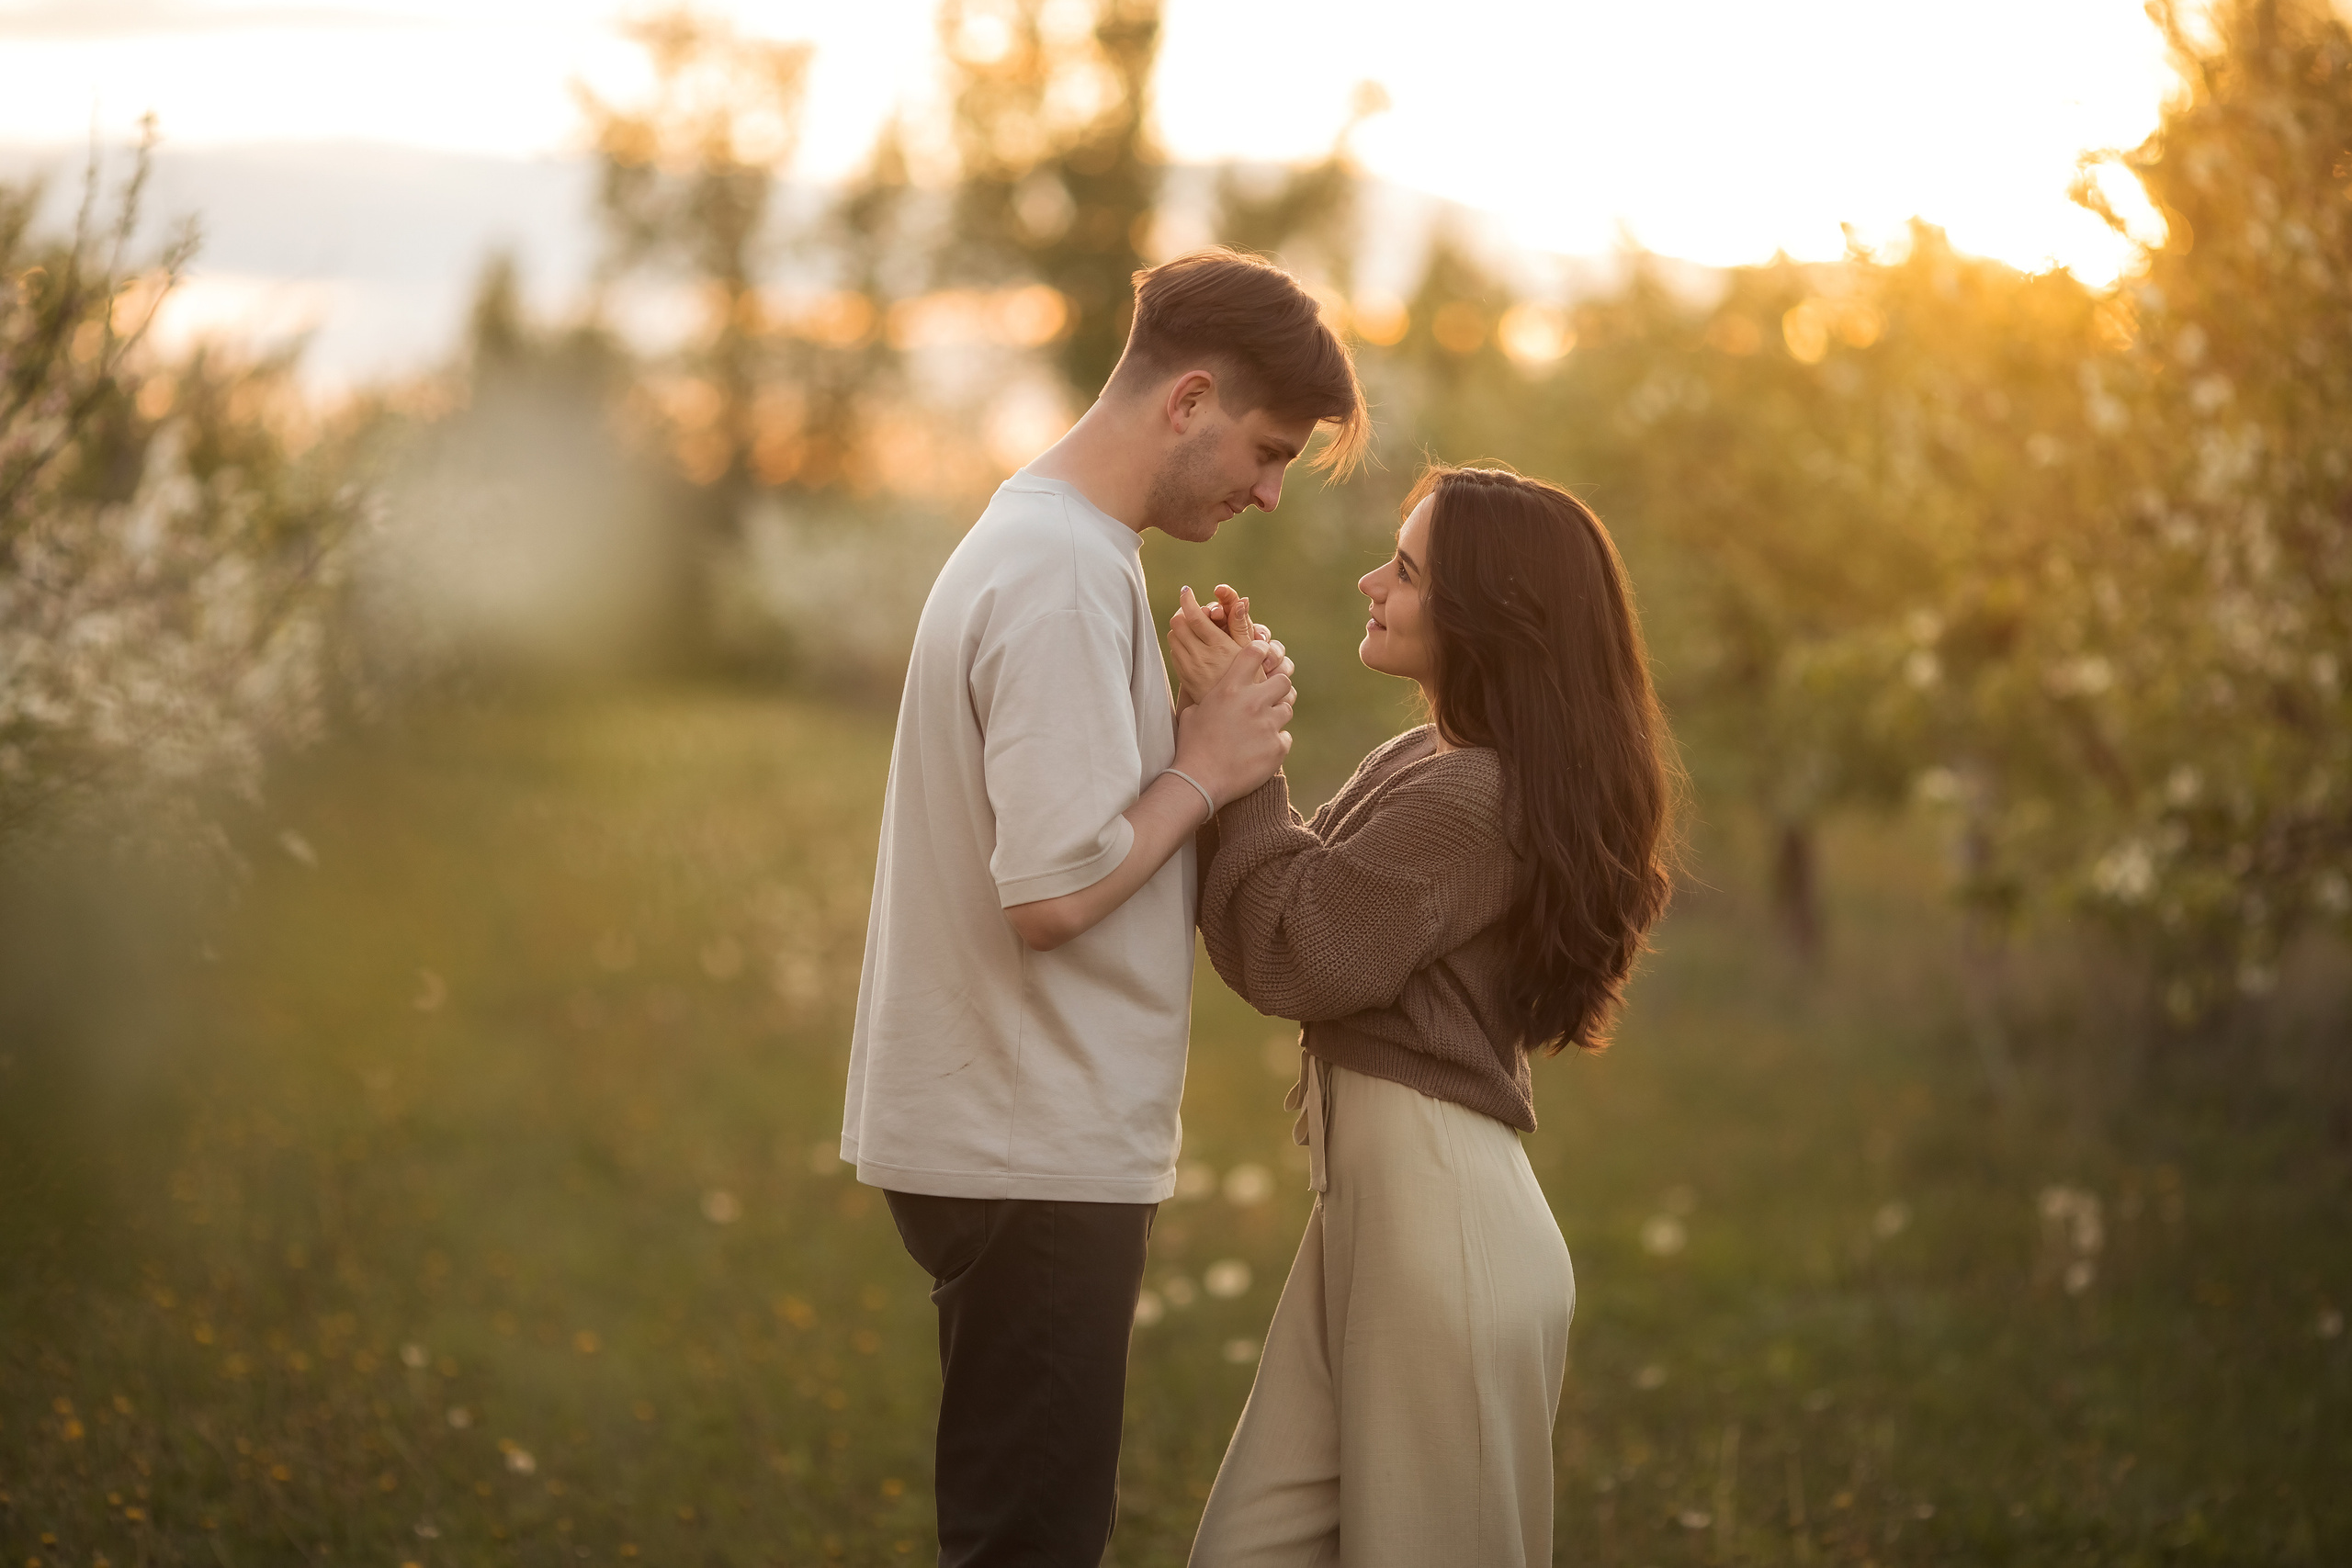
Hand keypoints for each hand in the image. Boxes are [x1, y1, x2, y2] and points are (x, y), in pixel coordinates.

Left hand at [1170, 585, 1292, 712]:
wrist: (1236, 715)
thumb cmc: (1251, 678)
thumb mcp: (1250, 651)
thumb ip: (1240, 624)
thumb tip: (1241, 600)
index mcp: (1219, 647)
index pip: (1195, 617)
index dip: (1188, 601)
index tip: (1187, 591)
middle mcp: (1201, 657)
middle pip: (1178, 623)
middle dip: (1184, 613)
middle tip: (1192, 611)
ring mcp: (1190, 668)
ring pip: (1173, 637)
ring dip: (1180, 628)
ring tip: (1193, 627)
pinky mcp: (1184, 677)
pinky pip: (1174, 652)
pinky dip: (1179, 644)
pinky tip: (1192, 645)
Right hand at [1173, 630, 1293, 805]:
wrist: (1200, 781)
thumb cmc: (1191, 746)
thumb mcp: (1192, 712)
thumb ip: (1210, 697)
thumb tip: (1214, 692)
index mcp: (1230, 688)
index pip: (1255, 653)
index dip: (1262, 651)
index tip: (1263, 656)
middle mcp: (1253, 702)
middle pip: (1283, 680)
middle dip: (1278, 687)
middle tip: (1269, 698)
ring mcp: (1269, 725)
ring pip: (1287, 709)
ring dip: (1277, 716)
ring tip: (1262, 728)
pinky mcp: (1278, 748)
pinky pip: (1285, 738)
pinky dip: (1275, 743)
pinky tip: (1260, 750)